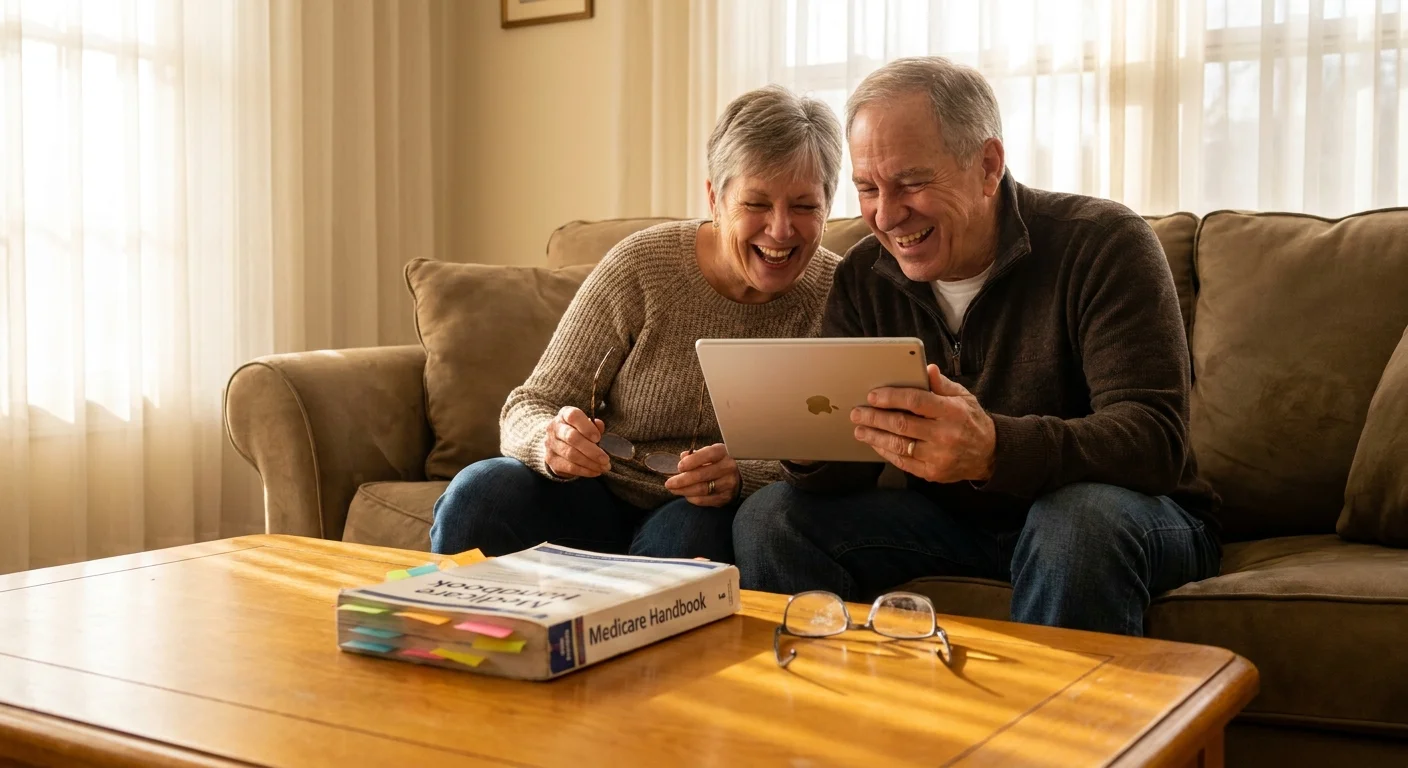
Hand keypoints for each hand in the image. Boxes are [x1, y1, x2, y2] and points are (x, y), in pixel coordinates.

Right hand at [543, 406, 611, 478]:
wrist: (556, 442)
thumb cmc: (577, 431)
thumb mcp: (586, 424)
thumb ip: (594, 425)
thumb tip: (599, 425)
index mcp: (564, 414)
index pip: (573, 416)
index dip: (587, 427)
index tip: (598, 438)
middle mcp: (554, 428)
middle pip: (572, 438)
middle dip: (591, 450)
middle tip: (605, 459)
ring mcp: (551, 444)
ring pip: (571, 454)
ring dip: (590, 463)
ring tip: (604, 467)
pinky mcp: (551, 460)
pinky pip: (569, 467)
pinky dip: (585, 471)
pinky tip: (595, 471)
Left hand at [663, 443, 739, 506]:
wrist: (737, 477)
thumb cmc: (717, 462)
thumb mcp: (709, 454)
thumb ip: (695, 455)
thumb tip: (683, 456)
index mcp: (723, 452)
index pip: (708, 455)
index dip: (693, 461)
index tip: (679, 467)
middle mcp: (728, 468)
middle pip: (702, 475)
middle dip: (682, 480)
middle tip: (668, 483)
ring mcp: (728, 484)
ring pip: (702, 489)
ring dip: (684, 490)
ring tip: (673, 489)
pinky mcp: (726, 497)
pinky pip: (705, 500)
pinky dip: (692, 498)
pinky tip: (686, 495)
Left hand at [850, 364, 995, 482]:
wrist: (989, 454)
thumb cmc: (971, 421)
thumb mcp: (963, 397)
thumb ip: (942, 384)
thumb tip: (927, 369)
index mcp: (952, 412)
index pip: (916, 402)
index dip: (891, 398)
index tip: (873, 396)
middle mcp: (945, 435)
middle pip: (902, 425)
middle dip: (875, 418)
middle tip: (858, 413)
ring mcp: (938, 456)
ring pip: (899, 445)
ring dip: (875, 437)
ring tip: (860, 430)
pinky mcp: (933, 472)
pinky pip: (903, 461)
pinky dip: (886, 452)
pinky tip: (875, 443)